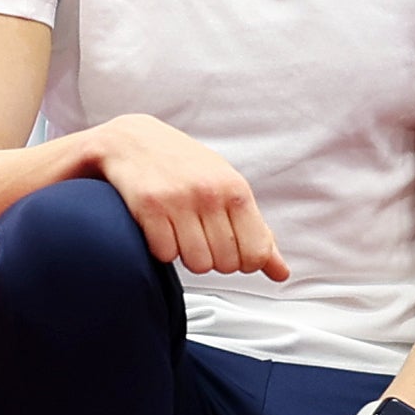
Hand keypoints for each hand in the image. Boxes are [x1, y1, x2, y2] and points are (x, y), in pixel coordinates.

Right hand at [85, 115, 288, 277]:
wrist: (133, 140)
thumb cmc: (187, 169)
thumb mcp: (229, 190)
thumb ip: (257, 233)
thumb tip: (281, 274)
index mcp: (236, 189)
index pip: (256, 254)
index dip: (243, 262)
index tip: (230, 249)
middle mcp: (210, 194)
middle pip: (226, 264)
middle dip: (213, 259)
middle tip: (199, 237)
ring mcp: (179, 199)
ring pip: (197, 264)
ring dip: (187, 256)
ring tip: (179, 232)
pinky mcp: (149, 207)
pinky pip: (165, 254)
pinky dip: (162, 250)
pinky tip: (160, 229)